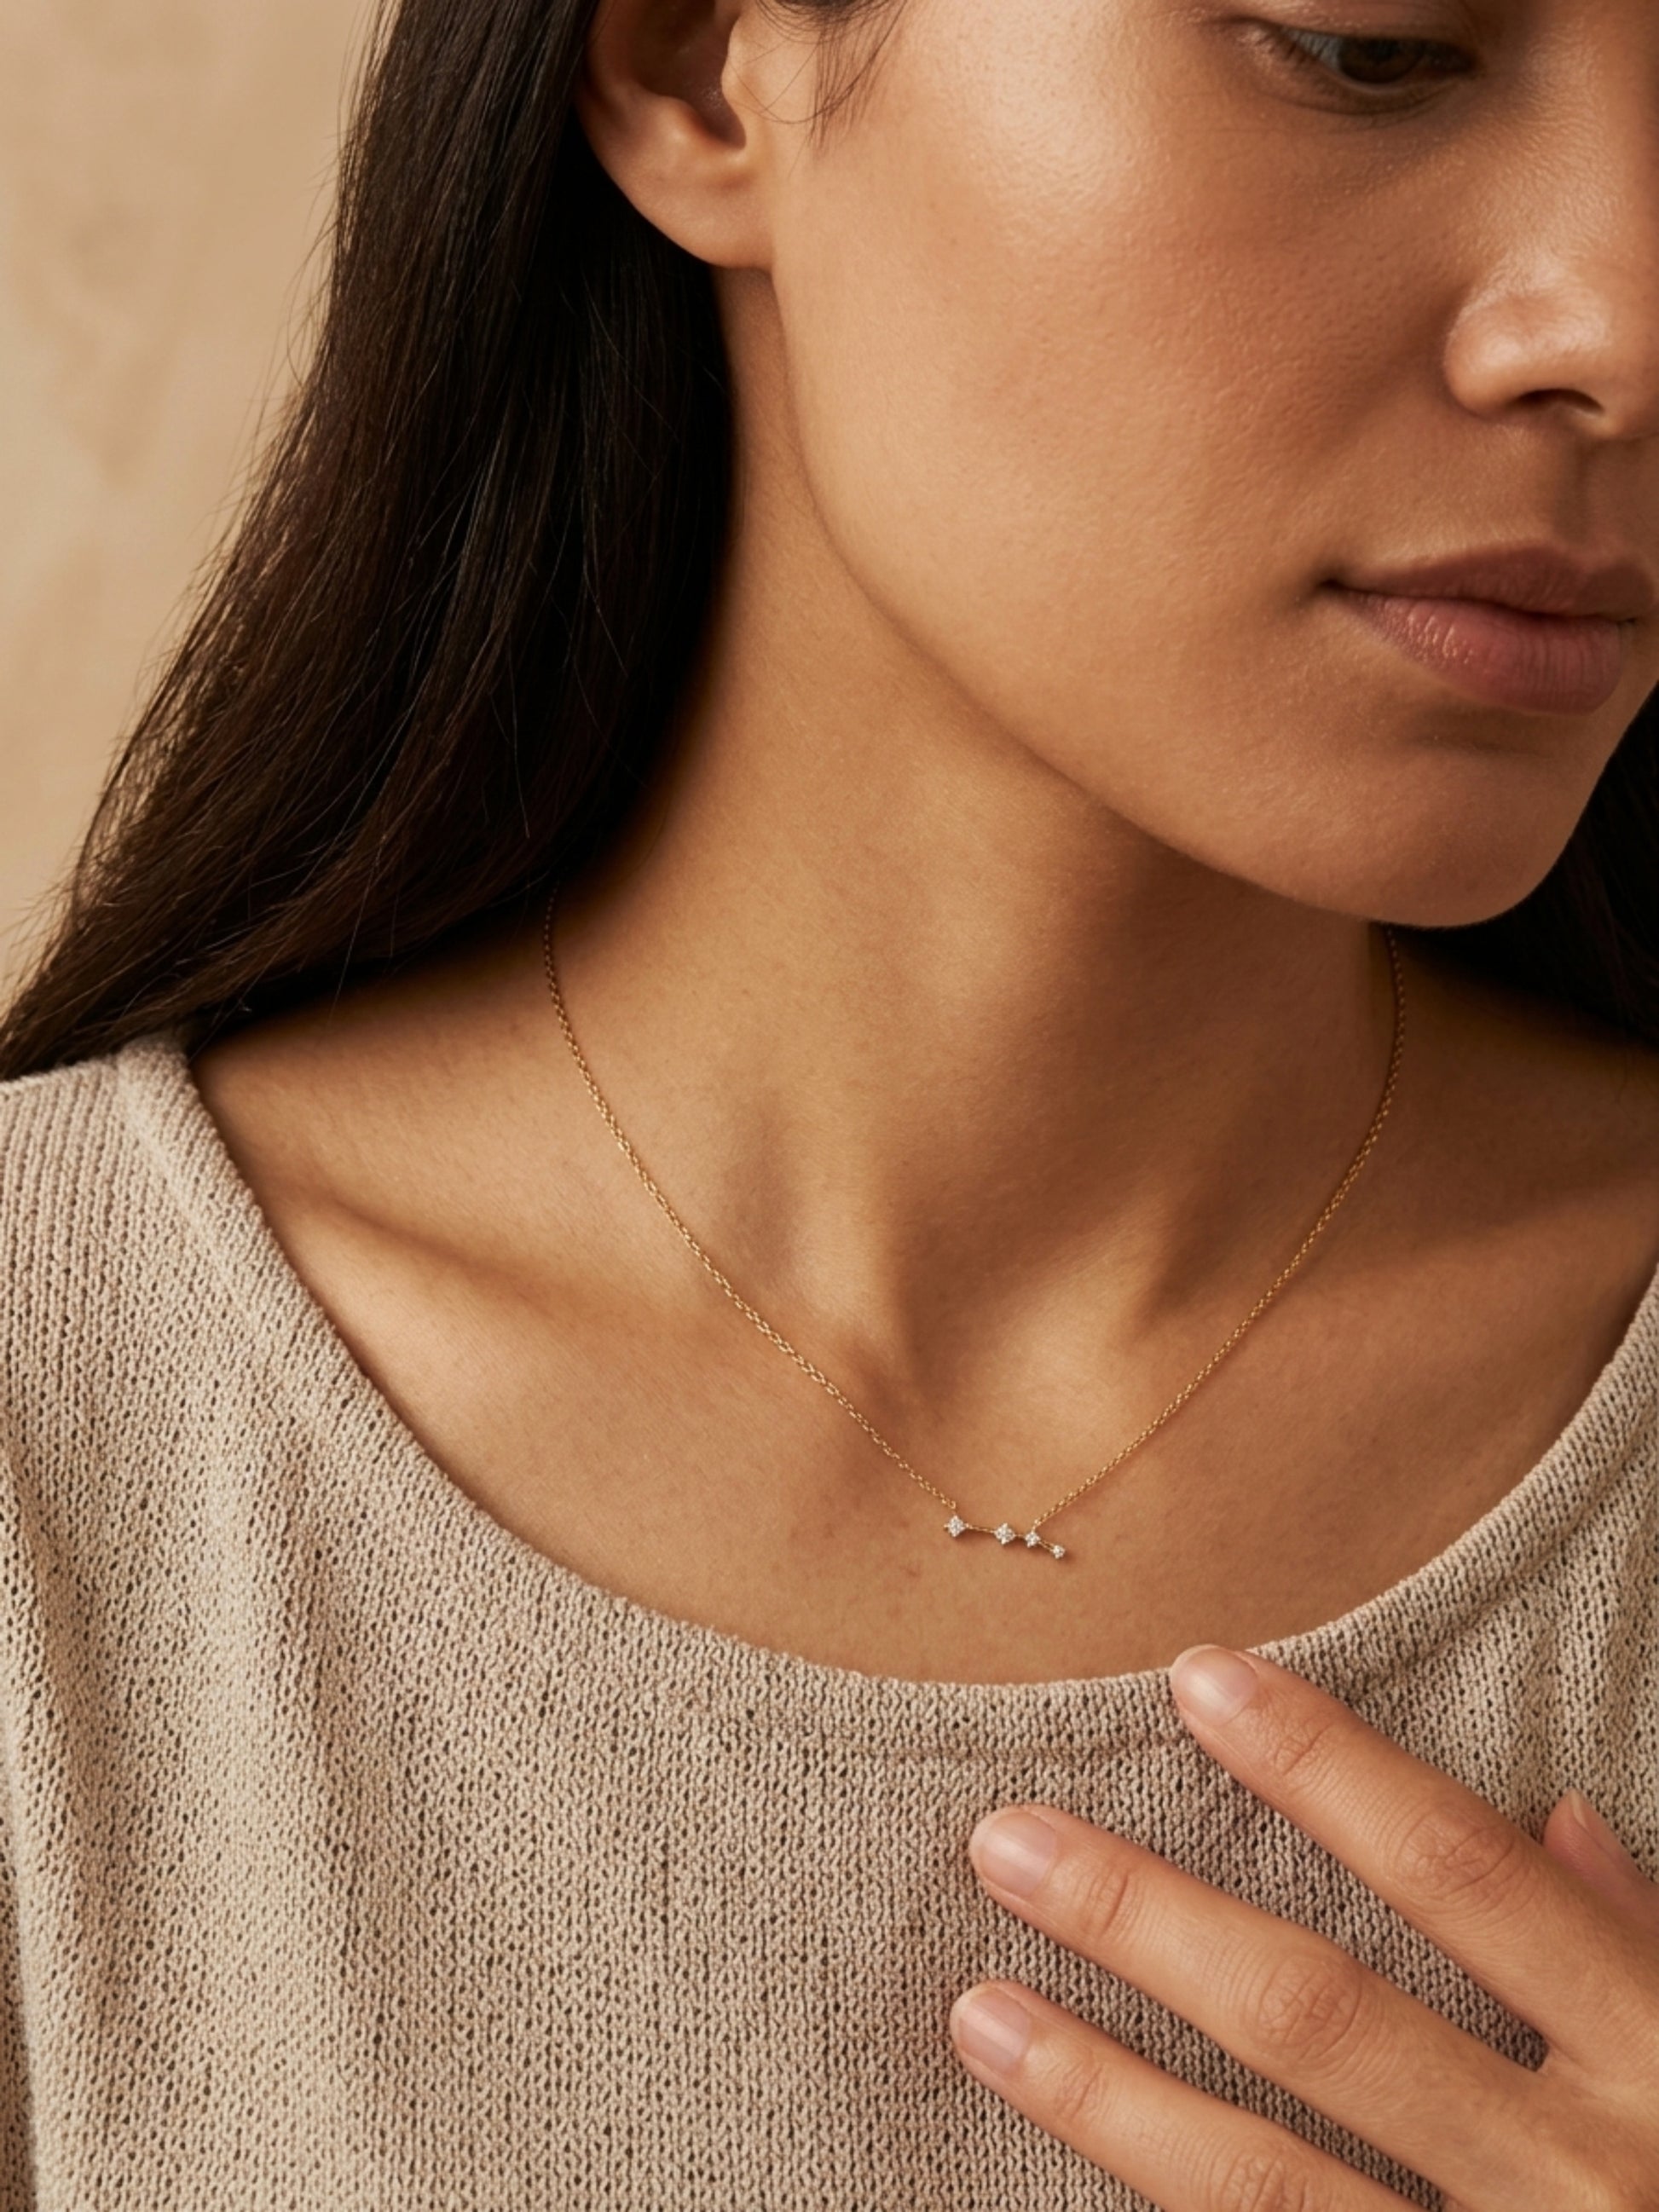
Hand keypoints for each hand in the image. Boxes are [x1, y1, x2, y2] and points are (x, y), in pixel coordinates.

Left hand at [948, 1644, 1658, 2209]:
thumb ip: (1643, 1950)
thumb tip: (1561, 1817)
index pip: (1466, 1874)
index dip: (1331, 1768)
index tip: (1200, 1677)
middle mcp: (1575, 2177)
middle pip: (1324, 2018)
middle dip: (1150, 1921)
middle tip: (1007, 1840)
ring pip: (1266, 2183)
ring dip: (1105, 2095)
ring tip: (980, 2011)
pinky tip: (1053, 2187)